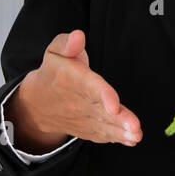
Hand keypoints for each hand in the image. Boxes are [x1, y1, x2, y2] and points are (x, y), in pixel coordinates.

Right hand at [9, 30, 142, 149]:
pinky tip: (131, 139)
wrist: (38, 104)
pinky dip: (116, 138)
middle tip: (135, 127)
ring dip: (121, 132)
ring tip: (136, 135)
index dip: (103, 96)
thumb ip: (67, 43)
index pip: (90, 87)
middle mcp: (78, 102)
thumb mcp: (54, 52)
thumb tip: (78, 36)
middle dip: (119, 120)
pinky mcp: (87, 128)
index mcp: (72, 80)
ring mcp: (83, 118)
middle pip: (101, 111)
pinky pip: (101, 134)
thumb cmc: (53, 72)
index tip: (114, 105)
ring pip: (104, 126)